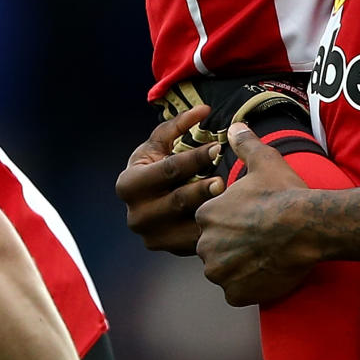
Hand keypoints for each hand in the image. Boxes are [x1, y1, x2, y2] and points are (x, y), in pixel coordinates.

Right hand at [114, 106, 223, 254]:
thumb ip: (179, 124)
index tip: (218, 147)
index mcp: (128, 185)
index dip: (194, 158)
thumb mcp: (159, 143)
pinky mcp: (168, 249)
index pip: (168, 170)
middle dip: (203, 188)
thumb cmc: (156, 164)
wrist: (148, 199)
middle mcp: (136, 215)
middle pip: (177, 201)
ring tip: (231, 200)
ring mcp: (151, 236)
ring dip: (210, 212)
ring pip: (186, 225)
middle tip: (225, 179)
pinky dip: (211, 229)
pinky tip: (230, 217)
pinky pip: (194, 241)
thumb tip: (204, 110)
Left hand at [195, 123, 315, 305]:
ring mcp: (220, 273)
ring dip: (240, 266)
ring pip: (225, 270)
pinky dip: (250, 285)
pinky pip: (238, 291)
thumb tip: (235, 127)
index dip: (233, 220)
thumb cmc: (284, 193)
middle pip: (215, 247)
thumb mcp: (265, 161)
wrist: (307, 226)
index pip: (211, 221)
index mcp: (207, 214)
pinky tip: (268, 270)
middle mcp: (206, 245)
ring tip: (265, 254)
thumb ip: (245, 144)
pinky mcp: (236, 294)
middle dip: (232, 244)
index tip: (252, 217)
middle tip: (260, 237)